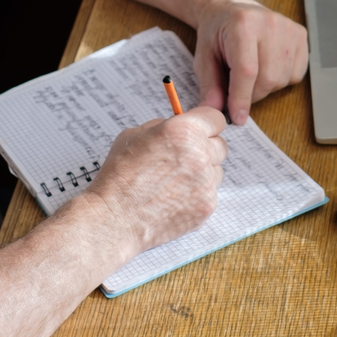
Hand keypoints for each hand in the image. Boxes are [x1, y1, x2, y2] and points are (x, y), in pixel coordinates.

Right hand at [85, 107, 227, 252]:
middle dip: (205, 148)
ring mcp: (206, 182)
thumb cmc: (120, 176)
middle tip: (183, 157)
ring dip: (203, 172)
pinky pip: (211, 192)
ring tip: (174, 181)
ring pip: (217, 170)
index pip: (216, 118)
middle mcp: (200, 154)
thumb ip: (165, 126)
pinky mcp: (207, 205)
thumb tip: (181, 125)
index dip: (205, 124)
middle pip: (220, 145)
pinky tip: (175, 197)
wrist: (115, 218)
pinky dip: (198, 194)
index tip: (198, 130)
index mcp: (184, 131)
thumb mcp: (135, 135)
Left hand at [193, 1, 307, 124]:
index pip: (247, 70)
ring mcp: (288, 29)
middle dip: (251, 95)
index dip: (241, 98)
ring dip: (264, 87)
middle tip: (237, 89)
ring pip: (281, 80)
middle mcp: (270, 23)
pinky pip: (295, 75)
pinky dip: (280, 79)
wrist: (230, 8)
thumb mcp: (204, 57)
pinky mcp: (300, 35)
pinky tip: (266, 65)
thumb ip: (209, 85)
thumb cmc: (217, 33)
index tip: (237, 117)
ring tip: (251, 72)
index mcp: (242, 24)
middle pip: (267, 79)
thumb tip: (214, 110)